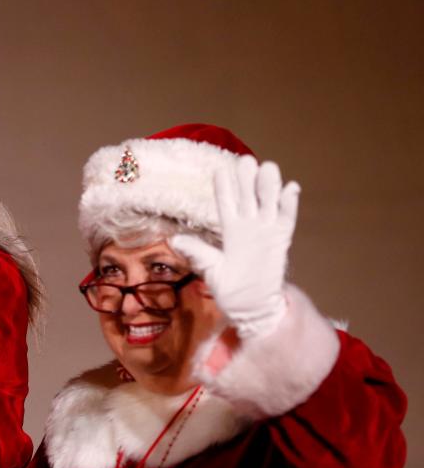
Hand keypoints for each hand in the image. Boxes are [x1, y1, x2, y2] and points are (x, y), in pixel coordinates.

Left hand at [170, 155, 299, 338]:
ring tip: (268, 168)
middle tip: (246, 161)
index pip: (226, 204)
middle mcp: (248, 226)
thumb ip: (198, 253)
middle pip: (248, 198)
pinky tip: (291, 188)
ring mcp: (266, 231)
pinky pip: (287, 219)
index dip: (224, 188)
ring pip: (268, 203)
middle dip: (247, 180)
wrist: (252, 306)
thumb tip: (175, 240)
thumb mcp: (211, 269)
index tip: (220, 171)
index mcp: (230, 230)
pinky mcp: (282, 240)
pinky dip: (290, 204)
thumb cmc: (229, 288)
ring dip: (269, 186)